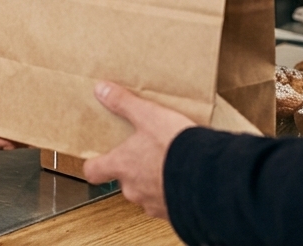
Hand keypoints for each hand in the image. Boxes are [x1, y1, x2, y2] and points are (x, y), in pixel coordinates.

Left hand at [82, 82, 195, 219]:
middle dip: (133, 169)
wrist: (209, 177)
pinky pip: (169, 204)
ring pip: (146, 193)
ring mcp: (154, 204)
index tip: (98, 158)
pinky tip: (185, 179)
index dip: (94, 164)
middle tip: (145, 154)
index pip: (93, 171)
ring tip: (169, 165)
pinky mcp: (174, 213)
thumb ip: (123, 103)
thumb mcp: (148, 115)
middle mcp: (134, 189)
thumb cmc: (176, 148)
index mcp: (122, 166)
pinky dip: (174, 193)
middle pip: (123, 181)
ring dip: (154, 181)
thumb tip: (101, 90)